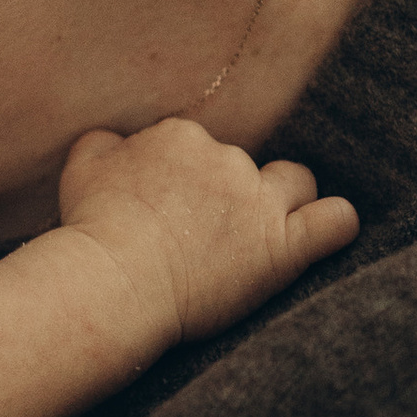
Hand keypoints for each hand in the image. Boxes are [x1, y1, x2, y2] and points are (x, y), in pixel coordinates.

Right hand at [55, 118, 356, 352]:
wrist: (112, 279)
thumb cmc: (91, 228)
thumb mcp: (81, 168)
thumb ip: (102, 143)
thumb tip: (115, 139)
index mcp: (181, 137)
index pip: (199, 147)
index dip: (187, 181)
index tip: (169, 212)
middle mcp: (227, 158)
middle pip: (245, 165)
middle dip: (231, 194)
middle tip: (201, 235)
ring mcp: (260, 202)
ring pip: (295, 183)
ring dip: (283, 202)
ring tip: (256, 236)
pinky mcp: (284, 247)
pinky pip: (335, 221)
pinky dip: (335, 224)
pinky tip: (324, 234)